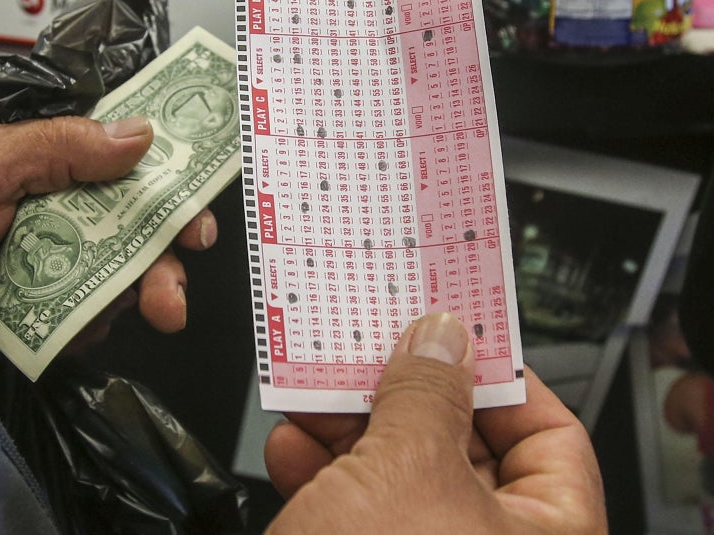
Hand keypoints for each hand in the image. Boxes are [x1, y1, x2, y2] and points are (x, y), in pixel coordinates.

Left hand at [0, 116, 215, 335]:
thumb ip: (62, 147)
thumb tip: (138, 134)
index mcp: (46, 162)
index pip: (121, 163)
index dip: (166, 181)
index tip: (199, 206)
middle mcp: (53, 208)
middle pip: (132, 225)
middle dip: (166, 251)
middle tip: (181, 274)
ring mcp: (45, 259)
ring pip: (116, 272)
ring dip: (143, 290)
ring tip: (157, 311)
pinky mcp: (32, 306)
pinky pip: (83, 314)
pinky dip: (94, 322)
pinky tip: (87, 328)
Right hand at [264, 313, 606, 533]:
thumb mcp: (406, 471)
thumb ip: (427, 394)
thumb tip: (443, 338)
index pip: (550, 435)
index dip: (501, 377)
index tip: (453, 334)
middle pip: (463, 447)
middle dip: (406, 393)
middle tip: (374, 347)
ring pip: (399, 473)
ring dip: (352, 426)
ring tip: (316, 389)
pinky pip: (358, 508)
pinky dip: (324, 472)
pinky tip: (292, 446)